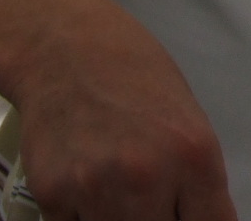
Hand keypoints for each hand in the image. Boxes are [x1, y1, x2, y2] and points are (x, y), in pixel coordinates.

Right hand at [5, 0, 237, 220]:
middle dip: (157, 219)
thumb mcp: (189, 120)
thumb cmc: (133, 74)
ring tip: (115, 185)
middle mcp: (148, 177)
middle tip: (149, 199)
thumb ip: (196, 180)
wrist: (66, 48)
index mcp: (194, 156)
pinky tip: (85, 184)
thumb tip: (197, 219)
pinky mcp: (53, 195)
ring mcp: (98, 190)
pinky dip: (81, 217)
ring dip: (117, 219)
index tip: (188, 217)